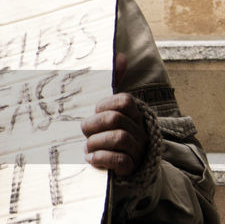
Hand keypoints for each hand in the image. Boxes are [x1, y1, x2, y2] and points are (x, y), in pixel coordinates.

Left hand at [81, 54, 145, 176]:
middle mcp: (139, 130)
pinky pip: (119, 160)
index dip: (104, 106)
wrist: (128, 166)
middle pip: (115, 119)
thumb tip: (120, 56)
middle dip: (93, 125)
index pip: (123, 101)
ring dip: (95, 143)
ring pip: (118, 138)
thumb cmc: (112, 132)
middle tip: (84, 132)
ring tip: (87, 148)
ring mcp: (138, 149)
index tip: (94, 112)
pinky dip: (102, 158)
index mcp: (134, 114)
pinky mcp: (132, 167)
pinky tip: (92, 159)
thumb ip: (114, 83)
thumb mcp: (112, 108)